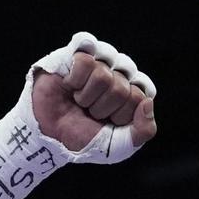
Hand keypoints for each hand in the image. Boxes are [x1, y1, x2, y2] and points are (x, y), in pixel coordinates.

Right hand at [33, 52, 156, 151]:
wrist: (51, 135)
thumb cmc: (86, 138)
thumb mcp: (120, 145)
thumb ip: (144, 130)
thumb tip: (147, 102)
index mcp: (134, 93)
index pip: (140, 98)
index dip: (121, 116)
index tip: (108, 122)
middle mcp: (120, 74)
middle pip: (122, 89)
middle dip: (102, 109)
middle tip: (89, 112)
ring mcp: (100, 62)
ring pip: (103, 75)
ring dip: (87, 97)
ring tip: (79, 100)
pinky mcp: (77, 53)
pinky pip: (85, 61)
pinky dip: (75, 80)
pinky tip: (70, 85)